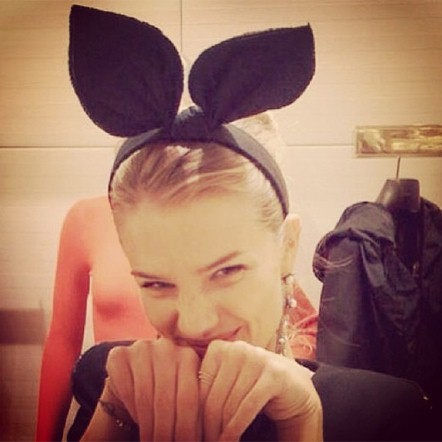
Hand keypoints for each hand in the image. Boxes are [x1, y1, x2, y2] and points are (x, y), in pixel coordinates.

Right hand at [105, 338, 200, 440]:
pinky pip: (127, 391)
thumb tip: (218, 438)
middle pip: (167, 400)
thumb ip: (197, 409)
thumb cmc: (168, 398)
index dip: (188, 429)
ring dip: (150, 429)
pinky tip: (140, 426)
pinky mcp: (119, 356)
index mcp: (188, 356)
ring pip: (146, 398)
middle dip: (168, 434)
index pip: (189, 399)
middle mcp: (166, 347)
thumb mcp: (186, 400)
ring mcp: (142, 349)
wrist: (135, 386)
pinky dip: (133, 413)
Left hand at [199, 340, 321, 441]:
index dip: (194, 415)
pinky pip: (248, 406)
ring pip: (230, 404)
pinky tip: (232, 440)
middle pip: (213, 398)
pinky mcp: (274, 374)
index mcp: (220, 349)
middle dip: (207, 428)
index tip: (193, 435)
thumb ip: (208, 390)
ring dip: (223, 432)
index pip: (199, 388)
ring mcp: (258, 358)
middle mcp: (238, 349)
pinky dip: (238, 427)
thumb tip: (178, 414)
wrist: (295, 390)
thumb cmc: (253, 390)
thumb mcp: (228, 385)